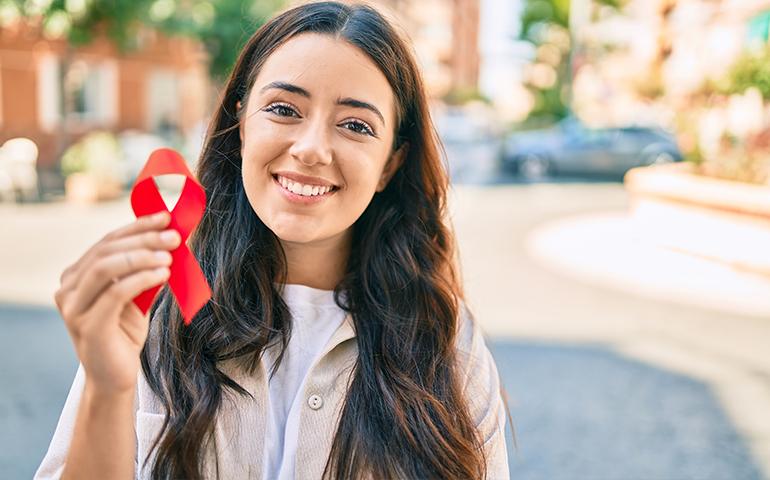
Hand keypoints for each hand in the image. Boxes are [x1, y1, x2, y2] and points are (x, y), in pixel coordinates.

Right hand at [54, 211, 180, 395]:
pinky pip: (115, 293)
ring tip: (169, 255)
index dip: (136, 226)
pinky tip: (162, 274)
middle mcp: (67, 289)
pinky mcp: (87, 326)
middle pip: (106, 251)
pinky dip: (141, 279)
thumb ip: (144, 270)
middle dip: (143, 239)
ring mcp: (73, 308)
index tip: (164, 217)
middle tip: (173, 236)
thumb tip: (169, 239)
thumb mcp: (136, 296)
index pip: (107, 241)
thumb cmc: (125, 334)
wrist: (115, 377)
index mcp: (76, 277)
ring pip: (105, 267)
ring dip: (141, 256)